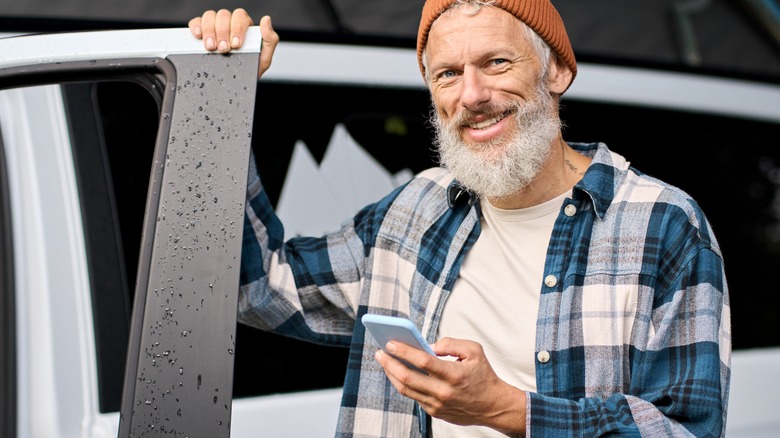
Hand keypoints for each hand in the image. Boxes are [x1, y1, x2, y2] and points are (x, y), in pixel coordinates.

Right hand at [188, 9, 278, 77]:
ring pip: (209, 16)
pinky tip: (199, 37)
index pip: (240, 16)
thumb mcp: (263, 59)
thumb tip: (266, 20)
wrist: (234, 87)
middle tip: (223, 49)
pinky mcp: (202, 34)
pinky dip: (196, 26)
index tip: (236, 44)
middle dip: (223, 32)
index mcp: (244, 27)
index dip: (237, 28)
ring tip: (211, 47)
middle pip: (223, 15)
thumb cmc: (249, 71)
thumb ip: (270, 40)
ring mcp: (214, 28)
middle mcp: (229, 24)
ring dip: (210, 31)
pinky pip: (196, 22)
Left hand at [375, 337, 526, 434]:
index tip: (391, 342)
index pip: (422, 361)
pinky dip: (403, 384)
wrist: (494, 406)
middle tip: (380, 352)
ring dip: (392, 374)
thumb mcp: (474, 350)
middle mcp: (443, 391)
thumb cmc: (483, 375)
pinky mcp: (435, 412)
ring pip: (406, 390)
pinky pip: (414, 397)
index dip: (404, 351)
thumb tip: (429, 345)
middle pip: (408, 378)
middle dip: (390, 363)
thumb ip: (451, 343)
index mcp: (453, 374)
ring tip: (384, 361)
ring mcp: (437, 404)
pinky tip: (397, 373)